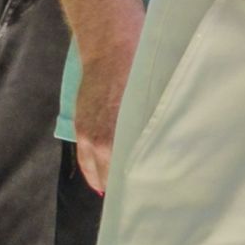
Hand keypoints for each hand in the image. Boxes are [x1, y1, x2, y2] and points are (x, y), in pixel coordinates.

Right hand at [74, 25, 136, 194]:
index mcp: (118, 136)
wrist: (110, 45)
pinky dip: (93, 169)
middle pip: (108, 175)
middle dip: (122, 187)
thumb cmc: (141, 70)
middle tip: (139, 199)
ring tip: (120, 193)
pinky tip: (102, 179)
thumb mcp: (152, 102)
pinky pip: (84, 156)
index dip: (137, 187)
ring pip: (94, 167)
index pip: (124, 174)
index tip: (149, 197)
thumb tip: (164, 150)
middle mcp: (99, 140)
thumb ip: (152, 130)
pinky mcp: (80, 124)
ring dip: (105, 179)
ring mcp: (86, 132)